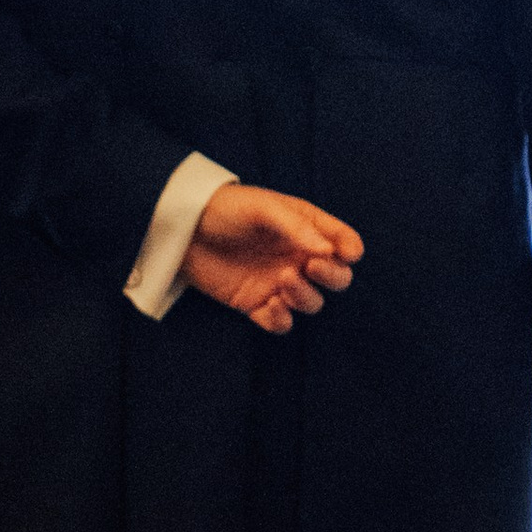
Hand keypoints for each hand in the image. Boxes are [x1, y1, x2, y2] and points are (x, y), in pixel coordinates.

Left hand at [183, 184, 361, 333]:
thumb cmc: (225, 209)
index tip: (345, 253)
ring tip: (282, 280)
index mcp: (306, 228)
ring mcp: (278, 283)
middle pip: (336, 277)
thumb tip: (327, 250)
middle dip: (332, 276)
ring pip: (312, 302)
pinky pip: (281, 323)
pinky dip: (281, 320)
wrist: (181, 230)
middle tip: (311, 267)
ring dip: (304, 296)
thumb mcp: (262, 207)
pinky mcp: (256, 304)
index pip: (342, 241)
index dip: (350, 248)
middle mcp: (297, 257)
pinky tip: (269, 305)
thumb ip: (296, 227)